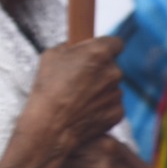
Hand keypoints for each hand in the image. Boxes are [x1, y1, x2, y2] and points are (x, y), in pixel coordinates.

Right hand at [21, 37, 124, 155]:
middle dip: (99, 70)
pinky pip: (111, 104)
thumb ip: (70, 48)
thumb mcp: (50, 55)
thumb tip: (75, 48)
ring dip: (99, 88)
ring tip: (77, 97)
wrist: (51, 124)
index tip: (96, 53)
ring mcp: (117, 93)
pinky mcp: (118, 112)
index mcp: (99, 53)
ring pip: (111, 85)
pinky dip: (101, 106)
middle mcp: (114, 71)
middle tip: (79, 78)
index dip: (105, 47)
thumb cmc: (48, 88)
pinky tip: (83, 110)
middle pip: (112, 66)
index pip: (116, 42)